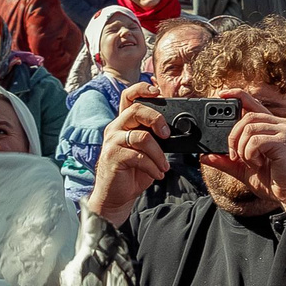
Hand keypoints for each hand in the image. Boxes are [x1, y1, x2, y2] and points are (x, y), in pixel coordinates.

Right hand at [90, 90, 171, 225]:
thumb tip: (174, 131)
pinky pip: (139, 156)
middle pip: (136, 110)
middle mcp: (115, 128)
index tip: (157, 92)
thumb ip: (154, 137)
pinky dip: (153, 166)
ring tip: (163, 166)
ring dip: (159, 153)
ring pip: (142, 136)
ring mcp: (112, 142)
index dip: (142, 89)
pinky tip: (157, 174)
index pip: (128, 96)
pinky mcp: (112, 157)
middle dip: (157, 120)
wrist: (115, 196)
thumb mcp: (147, 151)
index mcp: (124, 123)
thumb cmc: (132, 172)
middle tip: (167, 135)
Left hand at [207, 93, 285, 210]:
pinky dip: (250, 155)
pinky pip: (255, 141)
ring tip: (252, 163)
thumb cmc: (274, 181)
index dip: (237, 95)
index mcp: (272, 127)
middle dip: (233, 137)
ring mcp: (284, 130)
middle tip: (234, 156)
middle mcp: (280, 124)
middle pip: (246, 118)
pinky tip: (260, 164)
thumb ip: (226, 161)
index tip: (221, 94)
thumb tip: (205, 156)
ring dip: (242, 149)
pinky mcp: (284, 140)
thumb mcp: (244, 170)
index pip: (253, 104)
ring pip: (248, 128)